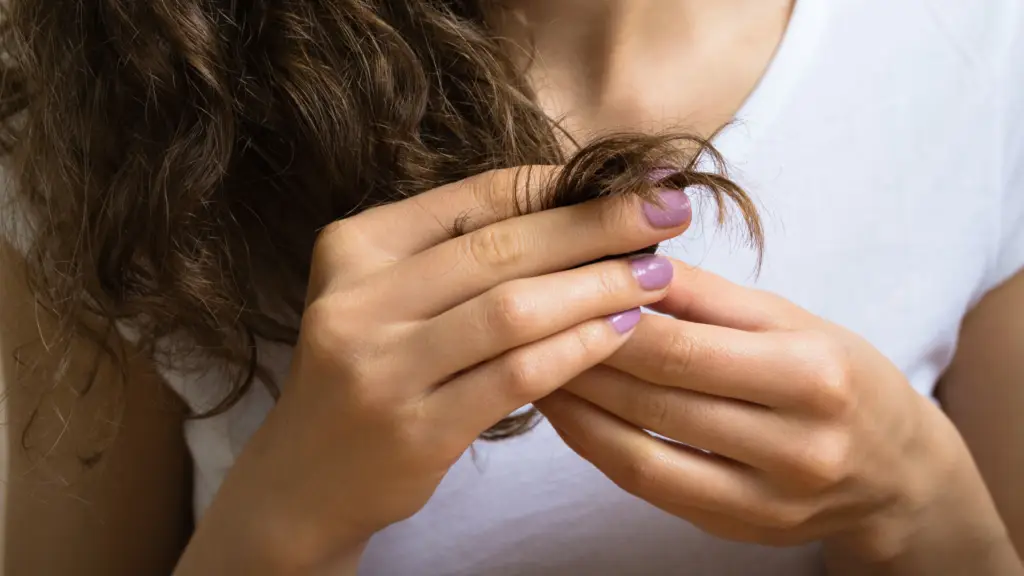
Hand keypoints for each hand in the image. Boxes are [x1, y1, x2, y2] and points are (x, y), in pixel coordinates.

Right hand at [175, 169, 693, 573]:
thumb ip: (458, 252)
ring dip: (597, 287)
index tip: (633, 180)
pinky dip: (577, 349)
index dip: (564, 186)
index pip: (478, 197)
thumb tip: (577, 205)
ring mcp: (381, 366)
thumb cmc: (367, 371)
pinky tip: (621, 332)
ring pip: (514, 309)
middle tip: (667, 213)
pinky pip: (517, 376)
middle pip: (502, 248)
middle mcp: (357, 299)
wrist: (305, 478)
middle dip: (597, 226)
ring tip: (656, 275)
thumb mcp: (387, 295)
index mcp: (354, 247)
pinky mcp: (415, 428)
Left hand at [537, 260, 969, 559]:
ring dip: (573, 405)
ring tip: (527, 364)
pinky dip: (596, 446)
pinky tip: (566, 411)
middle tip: (520, 323)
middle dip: (577, 356)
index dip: (605, 316)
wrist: (897, 472)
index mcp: (809, 375)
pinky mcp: (738, 529)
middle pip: (654, 396)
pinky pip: (647, 486)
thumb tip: (621, 261)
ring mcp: (765, 500)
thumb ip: (704, 294)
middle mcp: (794, 446)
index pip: (680, 344)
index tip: (552, 288)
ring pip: (638, 450)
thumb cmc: (839, 375)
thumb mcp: (790, 319)